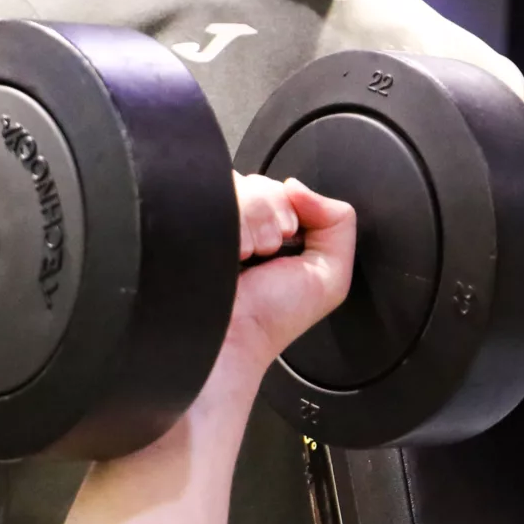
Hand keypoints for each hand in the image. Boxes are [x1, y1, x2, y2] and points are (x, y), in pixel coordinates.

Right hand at [221, 173, 355, 366]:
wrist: (228, 340)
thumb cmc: (272, 317)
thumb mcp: (329, 274)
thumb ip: (339, 223)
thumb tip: (297, 186)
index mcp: (270, 232)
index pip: (282, 188)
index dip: (291, 208)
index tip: (290, 239)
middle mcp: (238, 223)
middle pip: (262, 182)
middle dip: (274, 215)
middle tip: (267, 253)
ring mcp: (208, 219)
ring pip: (240, 184)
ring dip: (254, 221)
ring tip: (247, 256)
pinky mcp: (185, 218)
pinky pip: (216, 192)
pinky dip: (234, 221)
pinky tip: (231, 252)